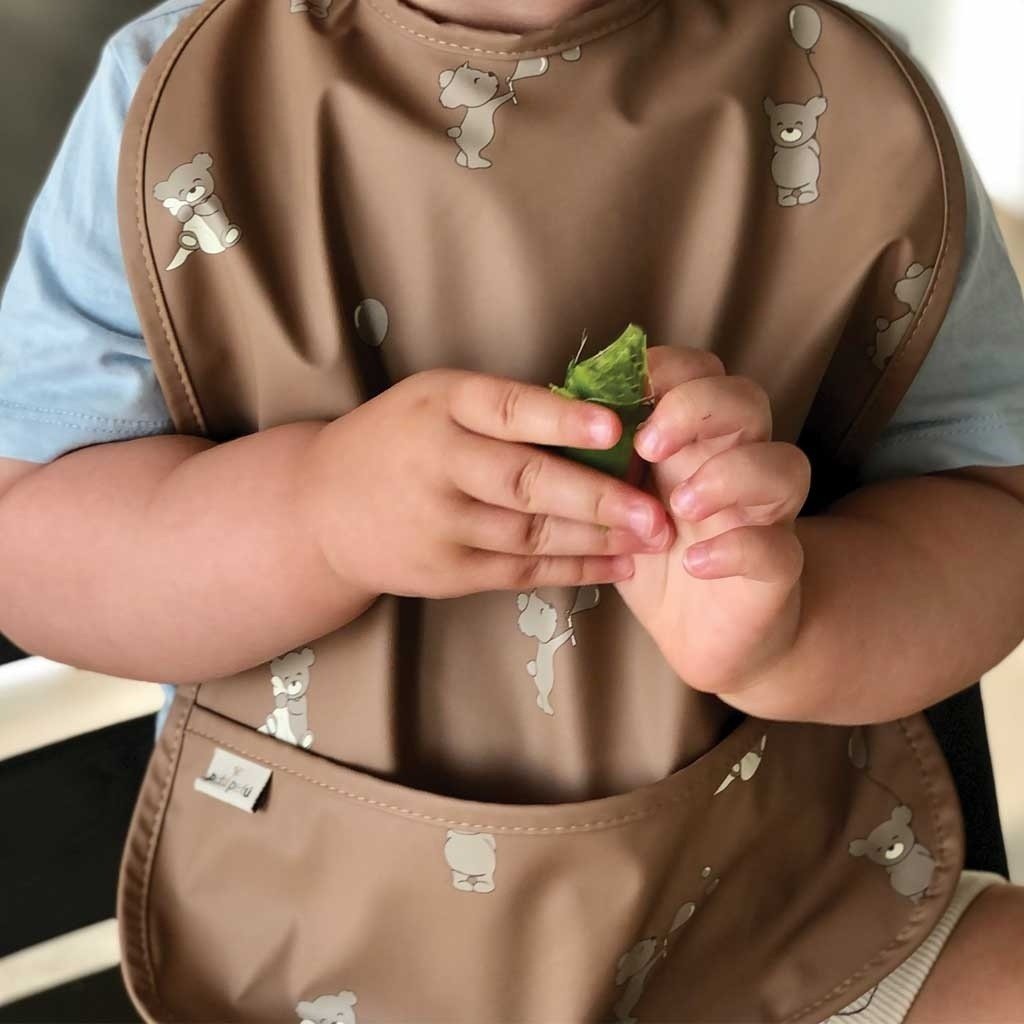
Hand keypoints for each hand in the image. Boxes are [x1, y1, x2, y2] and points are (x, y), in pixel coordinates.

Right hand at [300, 368, 672, 600]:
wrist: (321, 509)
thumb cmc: (397, 438)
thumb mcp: (435, 400)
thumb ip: (501, 408)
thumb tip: (599, 412)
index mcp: (441, 405)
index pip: (508, 411)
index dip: (563, 421)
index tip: (616, 430)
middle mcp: (438, 463)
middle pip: (525, 483)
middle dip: (597, 500)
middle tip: (655, 513)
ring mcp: (439, 524)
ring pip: (530, 534)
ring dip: (596, 540)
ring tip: (651, 539)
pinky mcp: (445, 572)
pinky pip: (518, 571)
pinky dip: (570, 570)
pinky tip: (613, 567)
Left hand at [614, 347, 809, 696]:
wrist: (701, 635)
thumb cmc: (653, 555)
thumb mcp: (614, 502)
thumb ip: (598, 460)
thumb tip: (556, 410)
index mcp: (694, 440)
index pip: (702, 372)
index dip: (672, 367)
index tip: (628, 389)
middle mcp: (737, 464)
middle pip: (748, 400)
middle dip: (698, 407)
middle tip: (648, 445)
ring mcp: (764, 515)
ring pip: (785, 464)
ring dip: (729, 475)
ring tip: (680, 507)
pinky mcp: (776, 568)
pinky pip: (777, 547)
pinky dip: (736, 548)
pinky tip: (695, 564)